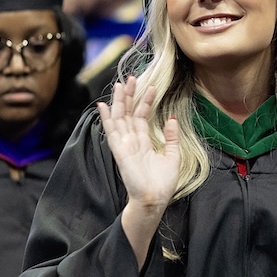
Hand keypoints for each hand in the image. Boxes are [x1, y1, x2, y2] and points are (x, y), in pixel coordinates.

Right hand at [99, 77, 180, 268]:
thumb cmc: (163, 182)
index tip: (150, 86)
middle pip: (129, 113)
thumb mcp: (173, 155)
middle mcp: (132, 141)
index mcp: (143, 141)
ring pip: (120, 118)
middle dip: (129, 95)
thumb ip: (171, 137)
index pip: (142, 116)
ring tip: (120, 84)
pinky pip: (112, 132)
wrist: (155, 199)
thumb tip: (172, 118)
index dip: (145, 101)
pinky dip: (107, 119)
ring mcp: (124, 145)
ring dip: (119, 101)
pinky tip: (104, 106)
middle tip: (131, 77)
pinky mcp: (120, 151)